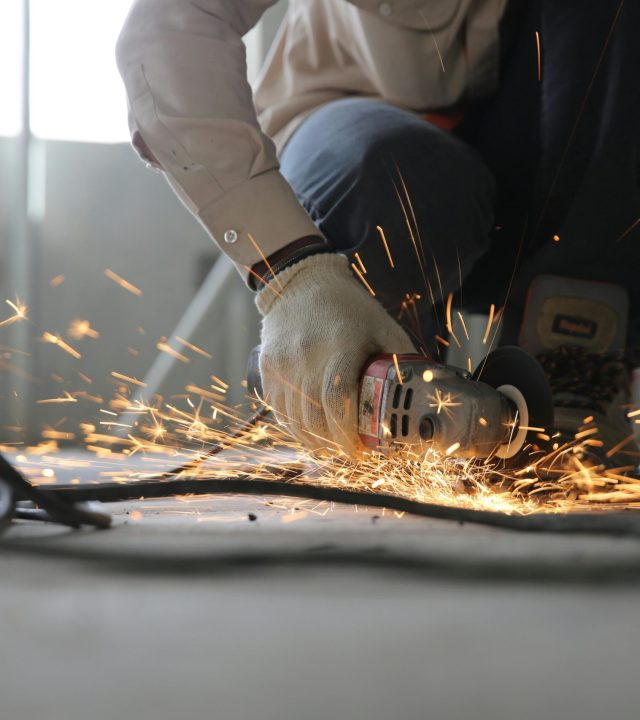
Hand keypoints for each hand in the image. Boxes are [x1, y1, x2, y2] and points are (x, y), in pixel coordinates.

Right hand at [255, 253, 414, 455]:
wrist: (302, 284)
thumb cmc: (349, 308)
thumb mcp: (383, 327)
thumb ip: (401, 361)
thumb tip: (423, 396)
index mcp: (340, 345)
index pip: (338, 400)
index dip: (346, 434)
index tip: (358, 451)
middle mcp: (307, 355)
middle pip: (314, 417)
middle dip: (332, 444)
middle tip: (348, 453)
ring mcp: (283, 362)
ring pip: (293, 419)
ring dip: (312, 441)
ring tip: (329, 447)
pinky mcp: (267, 367)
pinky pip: (277, 409)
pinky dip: (293, 427)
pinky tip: (308, 432)